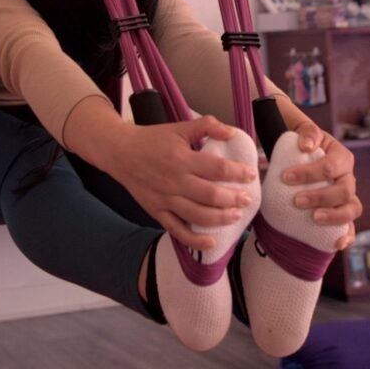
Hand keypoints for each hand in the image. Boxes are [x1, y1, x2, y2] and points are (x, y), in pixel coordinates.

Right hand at [104, 114, 259, 251]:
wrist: (120, 152)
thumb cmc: (152, 139)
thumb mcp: (178, 127)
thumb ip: (206, 126)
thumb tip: (231, 132)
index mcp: (181, 158)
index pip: (216, 168)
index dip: (236, 173)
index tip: (250, 175)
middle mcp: (175, 181)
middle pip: (210, 194)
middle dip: (233, 198)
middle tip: (247, 199)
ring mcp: (165, 199)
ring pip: (198, 215)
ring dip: (220, 218)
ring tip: (236, 215)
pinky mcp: (157, 212)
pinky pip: (177, 230)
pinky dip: (194, 240)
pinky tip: (211, 242)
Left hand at [281, 121, 362, 249]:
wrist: (300, 155)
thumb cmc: (301, 144)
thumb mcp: (304, 131)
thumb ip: (307, 131)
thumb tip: (306, 145)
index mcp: (341, 157)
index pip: (330, 166)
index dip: (309, 173)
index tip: (285, 177)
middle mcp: (348, 178)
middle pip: (344, 190)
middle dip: (320, 197)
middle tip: (296, 200)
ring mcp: (348, 196)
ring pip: (353, 209)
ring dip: (335, 216)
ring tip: (315, 218)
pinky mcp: (343, 212)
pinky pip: (351, 226)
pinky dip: (348, 236)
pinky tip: (337, 244)